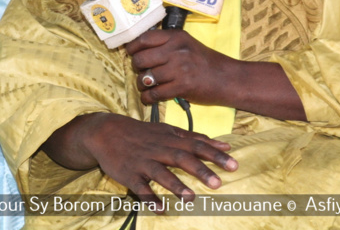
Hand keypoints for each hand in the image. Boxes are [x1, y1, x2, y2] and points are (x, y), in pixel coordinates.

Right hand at [63, 113, 236, 206]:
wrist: (106, 131)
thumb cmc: (143, 133)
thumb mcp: (169, 130)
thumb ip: (197, 138)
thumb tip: (225, 144)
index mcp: (171, 139)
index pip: (196, 145)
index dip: (215, 155)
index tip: (234, 164)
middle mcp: (159, 149)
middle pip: (181, 158)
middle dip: (199, 170)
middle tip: (218, 183)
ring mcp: (143, 162)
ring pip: (160, 173)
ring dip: (175, 185)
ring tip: (190, 198)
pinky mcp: (129, 174)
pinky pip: (139, 188)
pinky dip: (149, 198)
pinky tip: (159, 209)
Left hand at [126, 30, 233, 106]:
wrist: (227, 78)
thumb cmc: (205, 61)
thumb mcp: (187, 44)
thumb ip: (166, 44)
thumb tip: (138, 49)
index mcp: (176, 37)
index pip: (144, 39)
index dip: (133, 48)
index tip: (131, 53)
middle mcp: (176, 50)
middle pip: (140, 59)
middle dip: (136, 68)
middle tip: (141, 72)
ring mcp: (179, 69)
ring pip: (145, 78)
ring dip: (141, 85)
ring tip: (145, 86)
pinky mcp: (182, 87)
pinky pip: (155, 93)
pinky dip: (148, 98)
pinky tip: (149, 98)